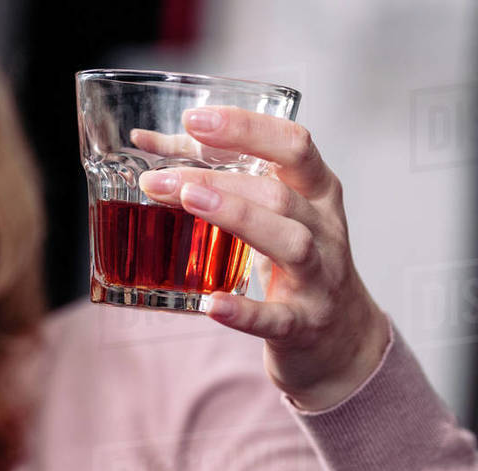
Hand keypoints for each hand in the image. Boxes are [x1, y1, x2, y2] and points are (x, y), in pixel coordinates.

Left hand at [137, 107, 390, 411]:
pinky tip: (212, 304)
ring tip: (188, 203)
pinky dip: (245, 311)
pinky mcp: (304, 324)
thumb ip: (212, 173)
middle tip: (157, 178)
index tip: (195, 120)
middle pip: (278, 192)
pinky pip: (277, 318)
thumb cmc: (291, 261)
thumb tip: (145, 142)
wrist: (339, 337)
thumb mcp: (267, 211)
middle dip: (217, 178)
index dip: (246, 129)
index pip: (293, 145)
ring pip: (289, 241)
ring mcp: (319, 277)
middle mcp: (324, 228)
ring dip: (237, 217)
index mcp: (316, 192)